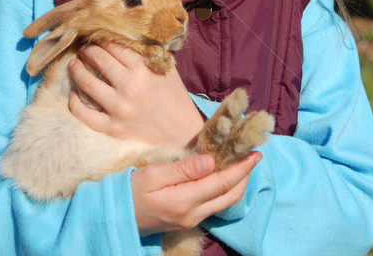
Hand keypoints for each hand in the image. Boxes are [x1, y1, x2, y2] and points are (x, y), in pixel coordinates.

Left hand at [68, 42, 204, 146]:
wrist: (184, 134)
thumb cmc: (176, 99)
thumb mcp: (168, 70)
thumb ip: (148, 55)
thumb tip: (129, 39)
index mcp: (143, 70)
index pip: (115, 46)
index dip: (104, 38)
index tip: (99, 36)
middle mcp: (129, 87)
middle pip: (99, 59)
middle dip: (88, 50)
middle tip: (85, 48)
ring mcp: (119, 109)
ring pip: (87, 83)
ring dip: (77, 69)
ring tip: (74, 63)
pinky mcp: (113, 128)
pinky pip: (85, 114)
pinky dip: (75, 103)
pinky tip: (72, 94)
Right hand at [131, 151, 261, 234]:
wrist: (116, 217)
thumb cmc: (130, 190)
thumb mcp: (154, 175)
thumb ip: (184, 169)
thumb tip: (211, 161)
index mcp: (185, 201)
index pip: (222, 183)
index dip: (241, 168)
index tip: (255, 154)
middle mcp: (193, 214)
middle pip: (229, 196)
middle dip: (245, 176)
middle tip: (253, 156)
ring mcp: (191, 219)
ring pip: (224, 202)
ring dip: (237, 184)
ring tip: (243, 164)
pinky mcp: (187, 219)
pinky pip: (214, 204)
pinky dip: (225, 189)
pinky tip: (223, 175)